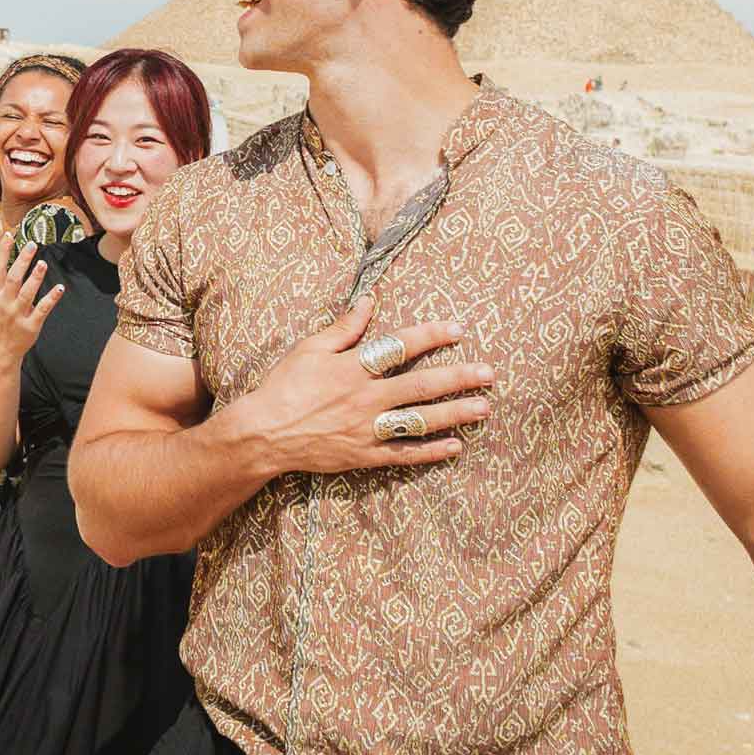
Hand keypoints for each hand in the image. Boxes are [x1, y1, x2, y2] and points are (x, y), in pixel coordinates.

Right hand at [0, 232, 61, 360]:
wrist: (0, 350)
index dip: (2, 252)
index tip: (9, 235)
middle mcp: (4, 303)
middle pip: (12, 279)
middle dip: (21, 262)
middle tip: (32, 245)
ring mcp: (17, 315)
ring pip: (26, 294)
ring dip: (35, 279)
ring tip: (42, 264)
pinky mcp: (31, 326)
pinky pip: (41, 310)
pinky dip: (51, 299)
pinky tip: (60, 288)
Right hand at [224, 293, 490, 475]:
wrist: (263, 434)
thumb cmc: (284, 386)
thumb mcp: (310, 348)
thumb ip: (345, 327)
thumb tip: (370, 299)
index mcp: (353, 368)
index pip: (400, 347)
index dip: (431, 336)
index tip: (459, 329)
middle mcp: (365, 398)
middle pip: (421, 385)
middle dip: (458, 377)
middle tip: (489, 373)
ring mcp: (367, 429)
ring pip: (420, 421)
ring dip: (454, 414)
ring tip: (483, 408)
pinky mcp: (364, 455)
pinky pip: (405, 454)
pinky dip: (431, 451)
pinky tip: (456, 446)